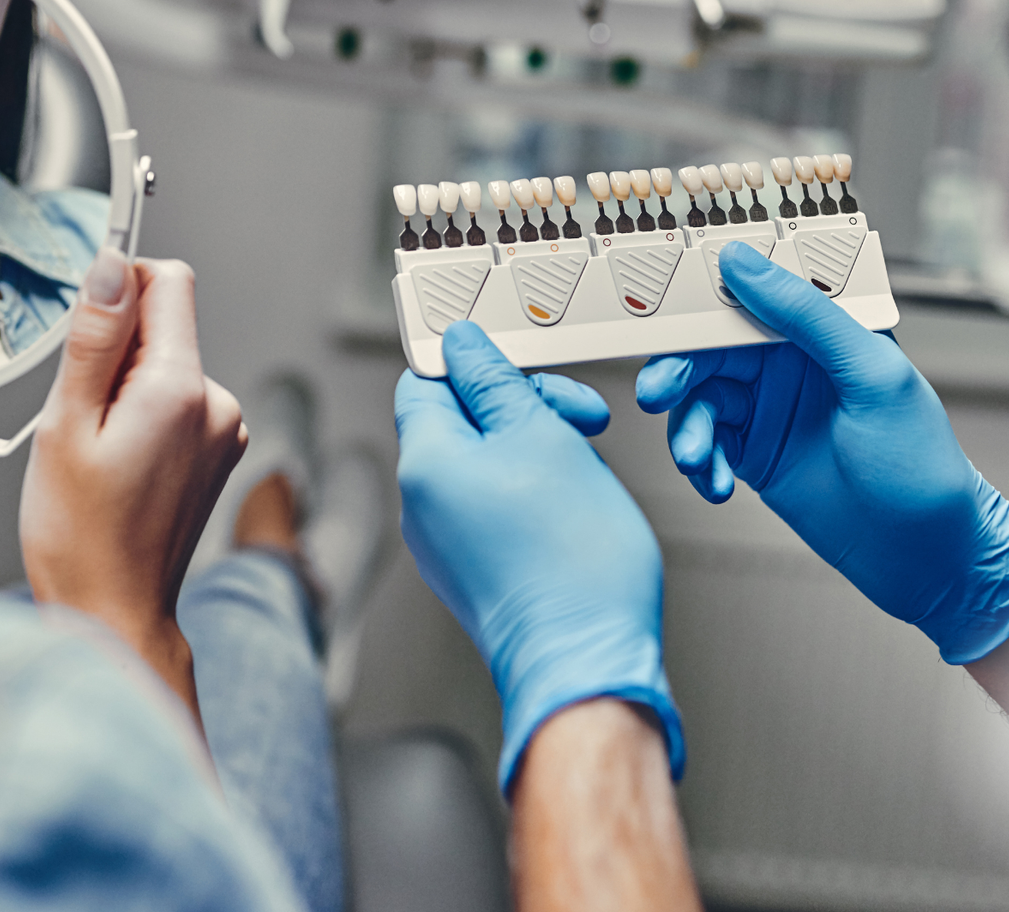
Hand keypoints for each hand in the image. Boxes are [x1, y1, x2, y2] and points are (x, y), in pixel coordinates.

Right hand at [19, 252, 246, 714]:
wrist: (114, 613)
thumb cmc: (82, 538)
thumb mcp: (66, 425)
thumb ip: (94, 339)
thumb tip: (112, 267)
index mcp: (181, 390)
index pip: (168, 281)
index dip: (120, 288)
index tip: (86, 329)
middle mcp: (217, 406)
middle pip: (165, 326)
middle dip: (115, 351)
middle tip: (83, 417)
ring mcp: (224, 432)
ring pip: (167, 366)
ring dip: (126, 390)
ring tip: (100, 452)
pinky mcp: (218, 453)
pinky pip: (177, 403)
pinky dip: (144, 417)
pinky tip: (120, 465)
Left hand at [395, 322, 681, 792]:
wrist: (587, 662)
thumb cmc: (571, 563)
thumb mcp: (542, 438)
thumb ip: (495, 383)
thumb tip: (463, 346)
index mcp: (424, 464)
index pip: (424, 381)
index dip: (473, 362)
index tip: (520, 360)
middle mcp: (421, 506)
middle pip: (461, 420)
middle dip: (523, 408)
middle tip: (580, 418)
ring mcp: (445, 543)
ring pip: (487, 463)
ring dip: (539, 449)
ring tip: (585, 472)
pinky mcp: (475, 571)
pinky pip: (496, 507)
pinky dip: (536, 494)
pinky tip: (576, 508)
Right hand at [635, 242, 1008, 662]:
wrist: (926, 559)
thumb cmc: (920, 465)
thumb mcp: (871, 376)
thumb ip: (806, 315)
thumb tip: (744, 261)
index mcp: (823, 328)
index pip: (752, 290)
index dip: (701, 292)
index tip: (657, 304)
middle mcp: (790, 362)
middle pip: (708, 347)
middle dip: (676, 370)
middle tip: (657, 395)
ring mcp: (768, 409)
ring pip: (699, 398)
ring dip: (688, 428)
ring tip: (697, 461)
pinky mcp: (753, 454)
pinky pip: (704, 443)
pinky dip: (699, 463)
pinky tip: (715, 486)